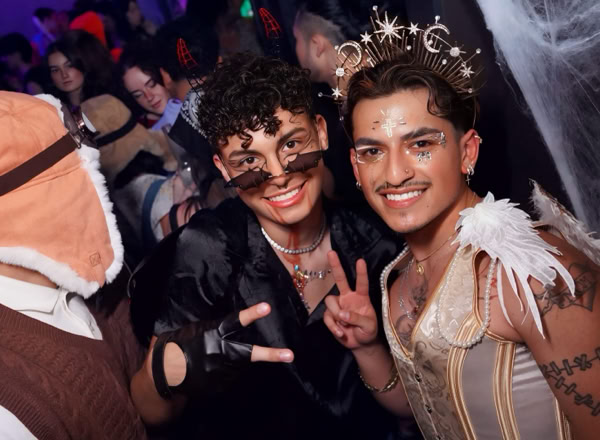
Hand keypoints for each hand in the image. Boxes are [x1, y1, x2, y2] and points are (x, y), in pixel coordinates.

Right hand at [153, 302, 292, 398]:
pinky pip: (229, 376)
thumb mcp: (196, 328)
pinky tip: (211, 368)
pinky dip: (225, 371)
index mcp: (213, 334)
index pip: (236, 322)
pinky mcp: (220, 385)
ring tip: (213, 358)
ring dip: (233, 360)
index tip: (267, 307)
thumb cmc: (179, 344)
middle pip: (250, 354)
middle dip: (271, 355)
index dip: (251, 314)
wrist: (165, 373)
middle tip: (290, 355)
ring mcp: (221, 372)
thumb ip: (215, 327)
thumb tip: (231, 325)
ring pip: (239, 364)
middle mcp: (220, 353)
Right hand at [323, 251, 377, 351]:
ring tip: (345, 325)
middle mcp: (348, 297)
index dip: (361, 272)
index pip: (361, 283)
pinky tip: (341, 332)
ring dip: (337, 314)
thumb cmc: (368, 332)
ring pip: (330, 301)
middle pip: (340, 279)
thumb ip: (357, 318)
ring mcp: (338, 306)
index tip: (360, 260)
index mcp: (361, 297)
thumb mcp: (369, 326)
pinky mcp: (331, 316)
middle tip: (331, 252)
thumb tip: (342, 314)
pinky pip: (327, 317)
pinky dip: (333, 326)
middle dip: (336, 266)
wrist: (361, 344)